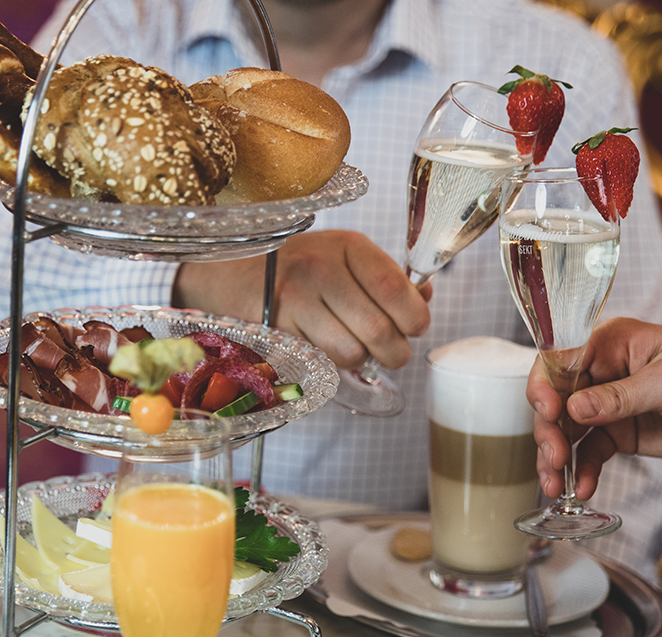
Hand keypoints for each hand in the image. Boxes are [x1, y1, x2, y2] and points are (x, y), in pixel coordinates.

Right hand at [173, 229, 431, 369]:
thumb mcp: (346, 257)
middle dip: (395, 351)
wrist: (235, 275)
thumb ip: (387, 277)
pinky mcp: (278, 332)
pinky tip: (328, 347)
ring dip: (362, 360)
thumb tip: (425, 298)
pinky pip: (323, 363)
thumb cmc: (302, 267)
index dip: (415, 317)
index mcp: (346, 246)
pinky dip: (333, 364)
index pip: (394, 287)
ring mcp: (295, 302)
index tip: (416, 326)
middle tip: (392, 352)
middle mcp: (320, 270)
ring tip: (356, 347)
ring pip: (352, 354)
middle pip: (379, 331)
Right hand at [528, 317, 661, 498]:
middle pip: (556, 398)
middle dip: (549, 430)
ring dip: (556, 457)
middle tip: (555, 458)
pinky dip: (582, 471)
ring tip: (557, 483)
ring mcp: (607, 405)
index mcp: (612, 343)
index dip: (545, 385)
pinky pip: (588, 453)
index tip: (548, 411)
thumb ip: (620, 397)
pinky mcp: (617, 433)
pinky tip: (582, 488)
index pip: (560, 358)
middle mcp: (602, 371)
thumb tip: (574, 408)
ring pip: (565, 429)